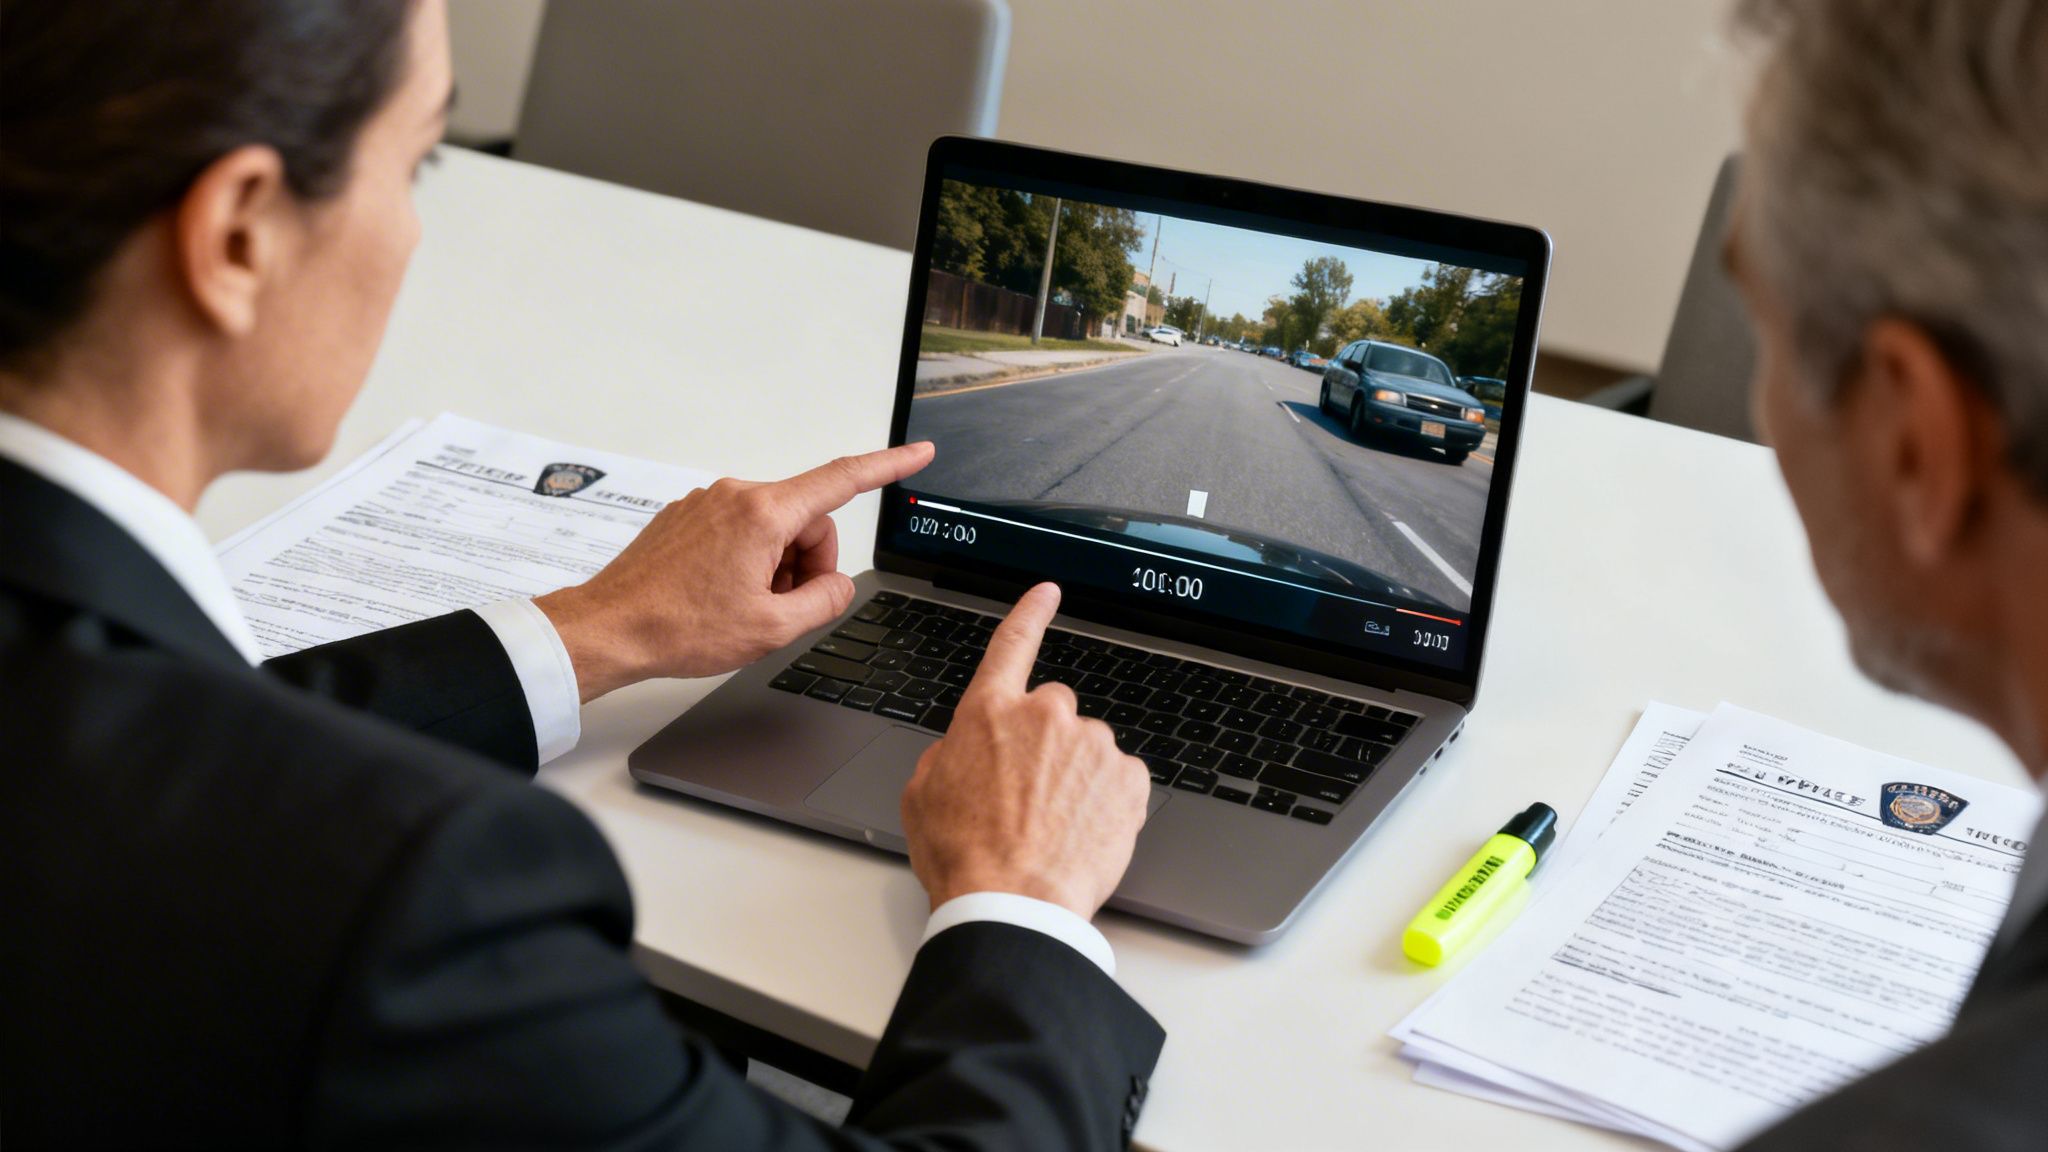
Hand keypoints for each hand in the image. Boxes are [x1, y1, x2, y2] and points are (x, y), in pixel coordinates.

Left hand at [534, 442, 933, 699]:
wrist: (611, 628)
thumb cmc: (678, 626)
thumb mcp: (772, 628)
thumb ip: (824, 601)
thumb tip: (837, 586)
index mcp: (763, 514)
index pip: (843, 480)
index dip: (888, 466)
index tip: (917, 453)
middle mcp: (736, 495)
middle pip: (807, 520)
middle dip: (808, 564)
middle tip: (781, 608)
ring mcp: (708, 503)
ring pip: (773, 530)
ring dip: (774, 568)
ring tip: (742, 607)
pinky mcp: (689, 517)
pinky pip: (740, 532)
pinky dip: (745, 563)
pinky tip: (719, 597)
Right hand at [900, 583, 1151, 919]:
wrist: (1012, 903)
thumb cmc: (964, 856)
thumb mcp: (922, 796)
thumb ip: (947, 754)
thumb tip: (962, 752)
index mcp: (989, 713)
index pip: (1011, 645)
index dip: (1030, 613)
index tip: (1047, 592)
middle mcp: (1046, 716)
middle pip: (1053, 711)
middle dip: (1045, 746)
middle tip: (1028, 798)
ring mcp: (1092, 745)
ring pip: (1088, 750)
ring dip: (1077, 778)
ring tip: (1052, 828)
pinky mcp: (1129, 779)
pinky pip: (1120, 780)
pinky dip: (1107, 802)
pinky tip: (1083, 833)